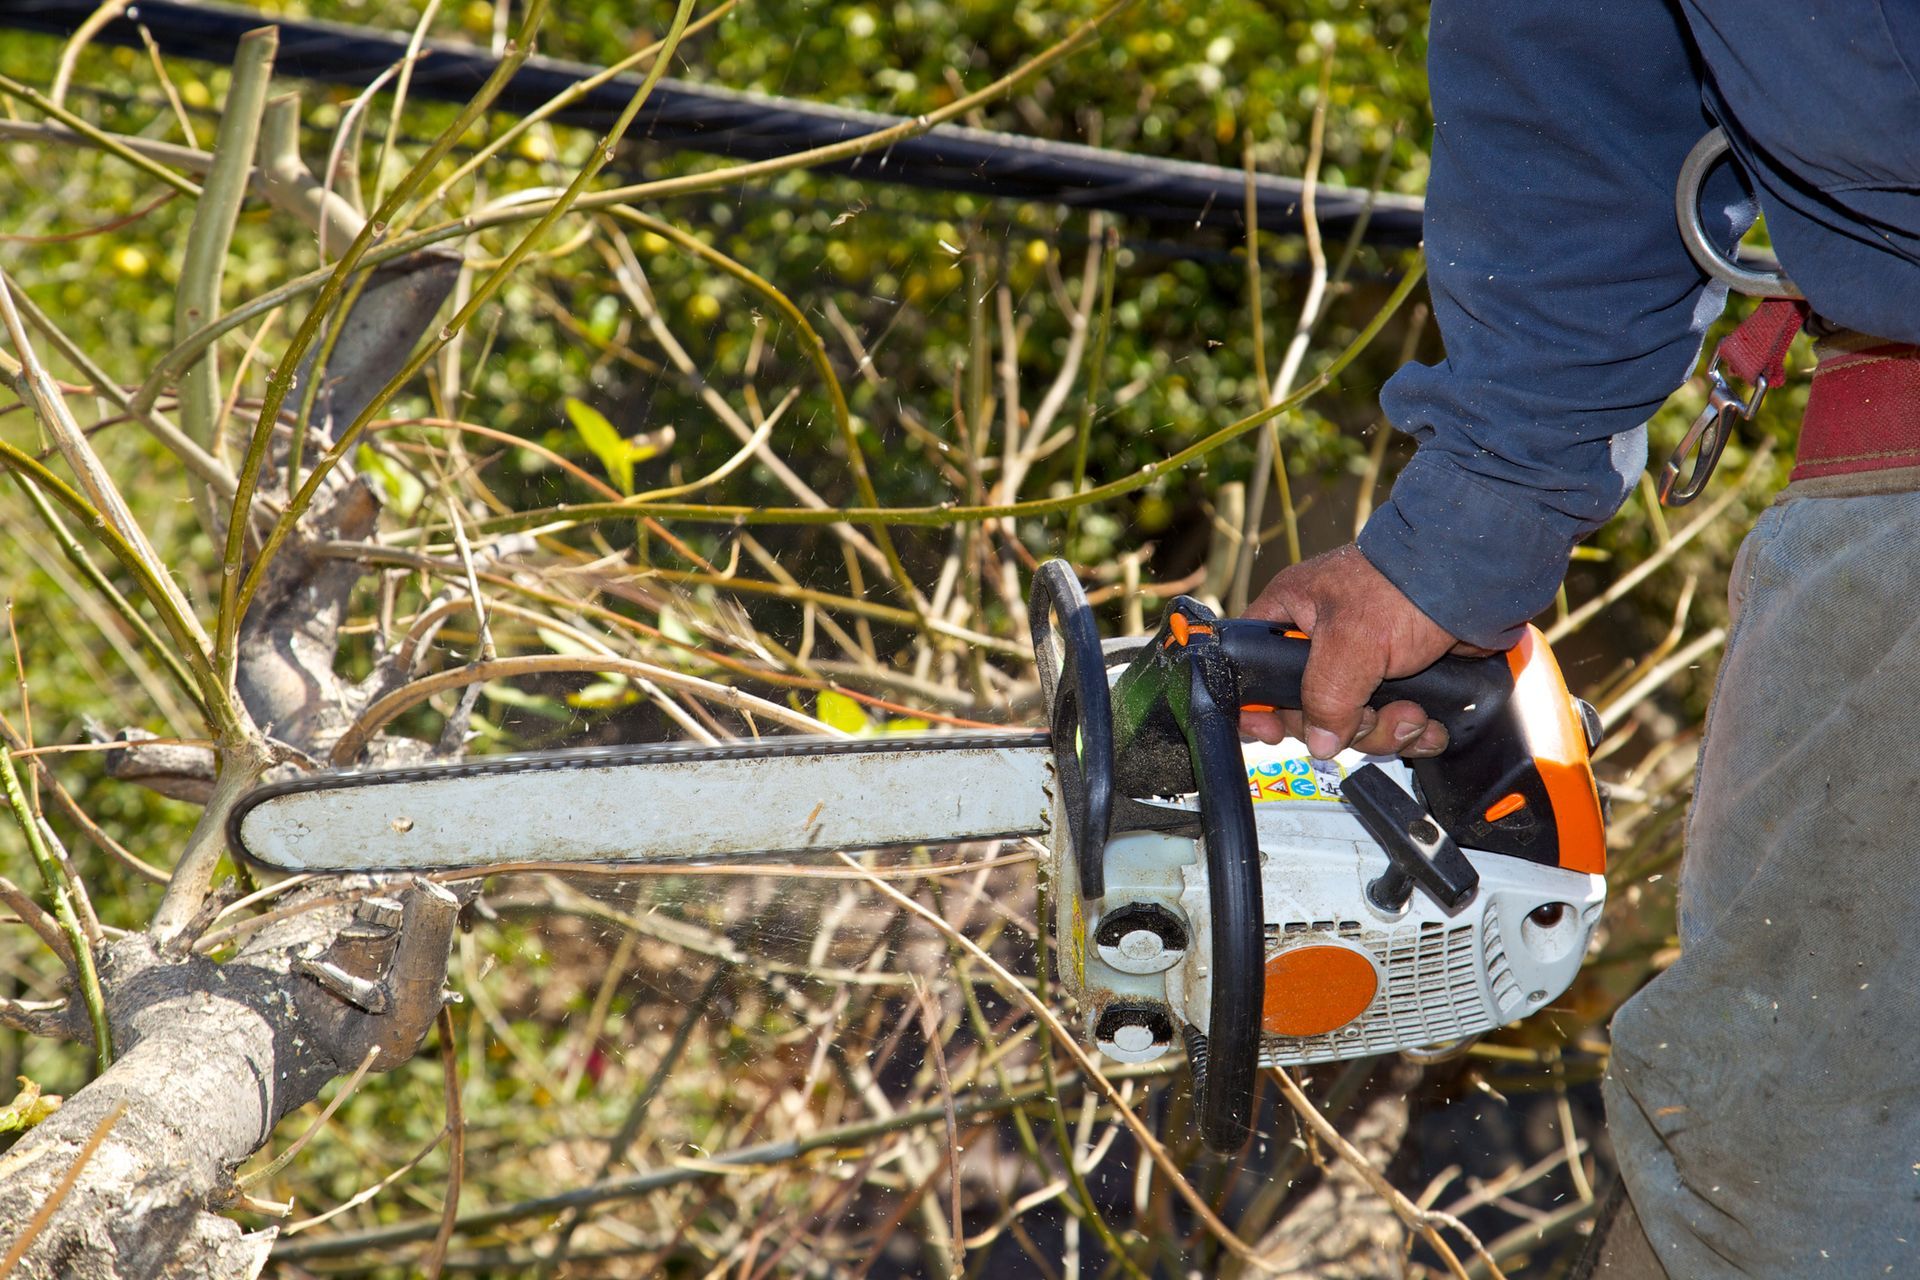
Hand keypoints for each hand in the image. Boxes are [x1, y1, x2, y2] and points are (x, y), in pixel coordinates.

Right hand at [1241, 544, 1490, 758]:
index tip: (1270, 731)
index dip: (1256, 703)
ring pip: (1349, 723)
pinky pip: (1387, 723)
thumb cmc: (1406, 588)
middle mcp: (1320, 641)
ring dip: (1384, 731)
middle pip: (1305, 709)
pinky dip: (1409, 731)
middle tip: (1367, 717)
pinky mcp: (1395, 680)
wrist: (1476, 585)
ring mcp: (1359, 664)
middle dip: (1342, 725)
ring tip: (1413, 715)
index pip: (1251, 666)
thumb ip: (1324, 696)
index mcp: (1291, 615)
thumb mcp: (1351, 641)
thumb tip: (1319, 741)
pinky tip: (1428, 724)